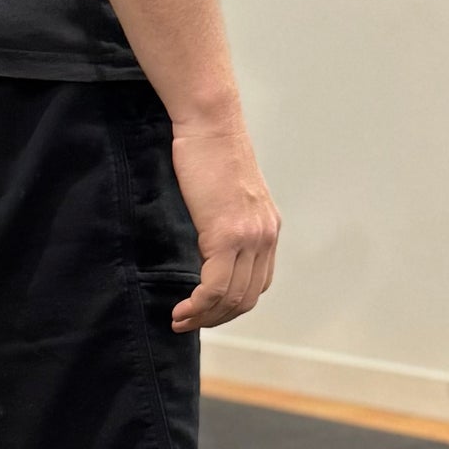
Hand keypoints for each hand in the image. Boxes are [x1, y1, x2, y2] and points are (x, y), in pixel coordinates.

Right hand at [169, 124, 279, 332]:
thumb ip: (225, 224)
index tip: (204, 311)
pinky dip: (198, 304)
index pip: (257, 284)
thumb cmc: (208, 152)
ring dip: (204, 316)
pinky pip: (214, 286)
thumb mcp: (225, 196)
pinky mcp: (227, 234)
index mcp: (268, 229)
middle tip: (188, 323)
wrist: (209, 124)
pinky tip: (182, 308)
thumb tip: (207, 249)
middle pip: (247, 298)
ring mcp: (250, 237)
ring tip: (180, 320)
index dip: (231, 306)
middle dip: (217, 318)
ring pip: (231, 297)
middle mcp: (265, 236)